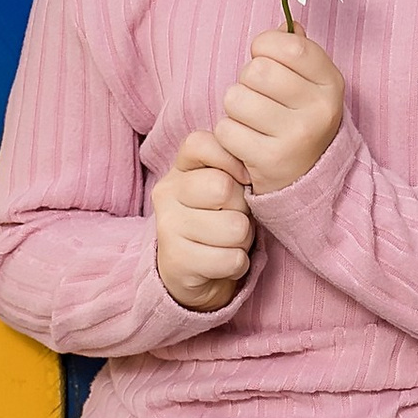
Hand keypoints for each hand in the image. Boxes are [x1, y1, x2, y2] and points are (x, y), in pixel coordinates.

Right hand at [152, 128, 253, 311]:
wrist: (192, 273)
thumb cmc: (218, 220)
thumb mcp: (224, 186)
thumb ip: (233, 165)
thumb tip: (251, 170)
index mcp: (179, 168)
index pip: (201, 144)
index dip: (232, 160)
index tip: (242, 179)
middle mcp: (166, 193)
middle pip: (223, 187)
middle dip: (243, 208)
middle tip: (235, 217)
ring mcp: (167, 227)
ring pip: (234, 227)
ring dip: (243, 240)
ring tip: (229, 242)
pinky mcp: (176, 261)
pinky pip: (231, 260)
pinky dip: (238, 264)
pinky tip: (223, 262)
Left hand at [217, 23, 346, 195]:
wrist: (309, 179)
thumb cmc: (300, 118)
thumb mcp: (311, 83)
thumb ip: (298, 49)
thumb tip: (284, 25)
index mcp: (331, 83)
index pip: (289, 45)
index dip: (265, 45)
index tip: (263, 57)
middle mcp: (319, 109)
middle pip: (256, 71)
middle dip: (247, 81)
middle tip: (258, 97)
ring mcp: (297, 137)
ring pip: (236, 98)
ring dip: (235, 108)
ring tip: (252, 120)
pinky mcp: (270, 161)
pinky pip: (226, 130)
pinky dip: (229, 134)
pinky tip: (246, 141)